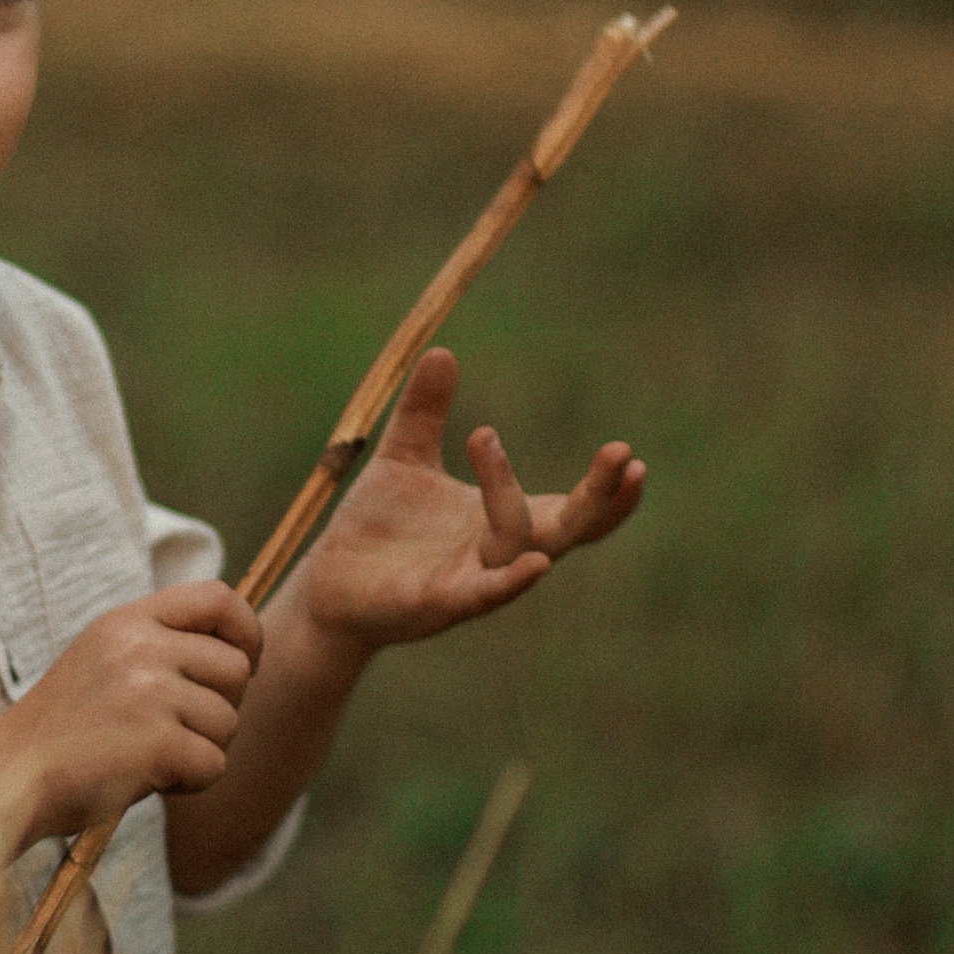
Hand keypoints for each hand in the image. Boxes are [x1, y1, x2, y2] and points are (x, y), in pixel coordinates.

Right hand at [0, 580, 263, 848]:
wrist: (9, 776)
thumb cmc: (62, 728)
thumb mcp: (102, 659)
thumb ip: (158, 644)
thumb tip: (238, 654)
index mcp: (126, 621)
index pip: (219, 597)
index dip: (246, 632)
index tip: (242, 664)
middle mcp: (140, 647)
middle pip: (236, 669)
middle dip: (220, 707)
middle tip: (175, 729)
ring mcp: (149, 694)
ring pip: (228, 722)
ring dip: (201, 749)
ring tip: (149, 756)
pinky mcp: (157, 744)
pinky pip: (214, 765)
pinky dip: (190, 782)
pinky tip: (146, 779)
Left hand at [300, 346, 644, 655]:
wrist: (325, 584)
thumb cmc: (376, 528)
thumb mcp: (403, 458)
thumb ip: (425, 411)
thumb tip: (441, 350)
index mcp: (502, 520)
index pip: (574, 508)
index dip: (607, 489)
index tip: (629, 453)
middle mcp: (499, 554)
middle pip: (569, 530)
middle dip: (601, 497)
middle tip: (625, 455)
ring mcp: (472, 582)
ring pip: (514, 545)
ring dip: (508, 497)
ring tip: (485, 439)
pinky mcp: (437, 604)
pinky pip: (482, 595)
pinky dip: (510, 581)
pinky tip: (535, 565)